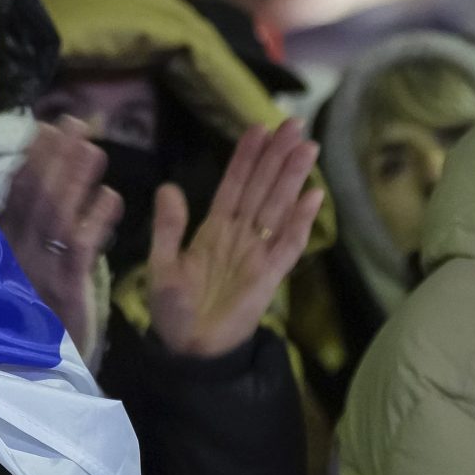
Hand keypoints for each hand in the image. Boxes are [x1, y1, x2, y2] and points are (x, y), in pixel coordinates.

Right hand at [0, 121, 121, 359]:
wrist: (27, 382)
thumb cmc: (25, 325)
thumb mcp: (14, 277)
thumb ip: (17, 239)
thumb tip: (32, 191)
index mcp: (1, 248)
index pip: (16, 194)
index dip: (33, 159)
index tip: (48, 127)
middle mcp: (14, 256)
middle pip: (36, 198)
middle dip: (55, 157)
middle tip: (76, 121)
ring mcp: (37, 274)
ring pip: (57, 217)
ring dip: (75, 180)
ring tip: (94, 146)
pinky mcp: (62, 295)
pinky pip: (80, 252)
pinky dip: (96, 223)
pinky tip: (112, 198)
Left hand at [146, 119, 324, 359]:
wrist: (189, 350)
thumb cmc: (173, 309)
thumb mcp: (162, 264)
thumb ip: (168, 227)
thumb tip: (170, 187)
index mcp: (214, 228)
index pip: (234, 184)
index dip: (246, 157)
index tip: (258, 128)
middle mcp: (240, 234)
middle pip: (262, 187)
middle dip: (277, 156)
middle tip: (294, 124)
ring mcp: (258, 253)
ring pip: (278, 207)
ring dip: (292, 178)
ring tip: (306, 147)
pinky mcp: (270, 275)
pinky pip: (288, 244)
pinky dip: (301, 221)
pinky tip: (313, 197)